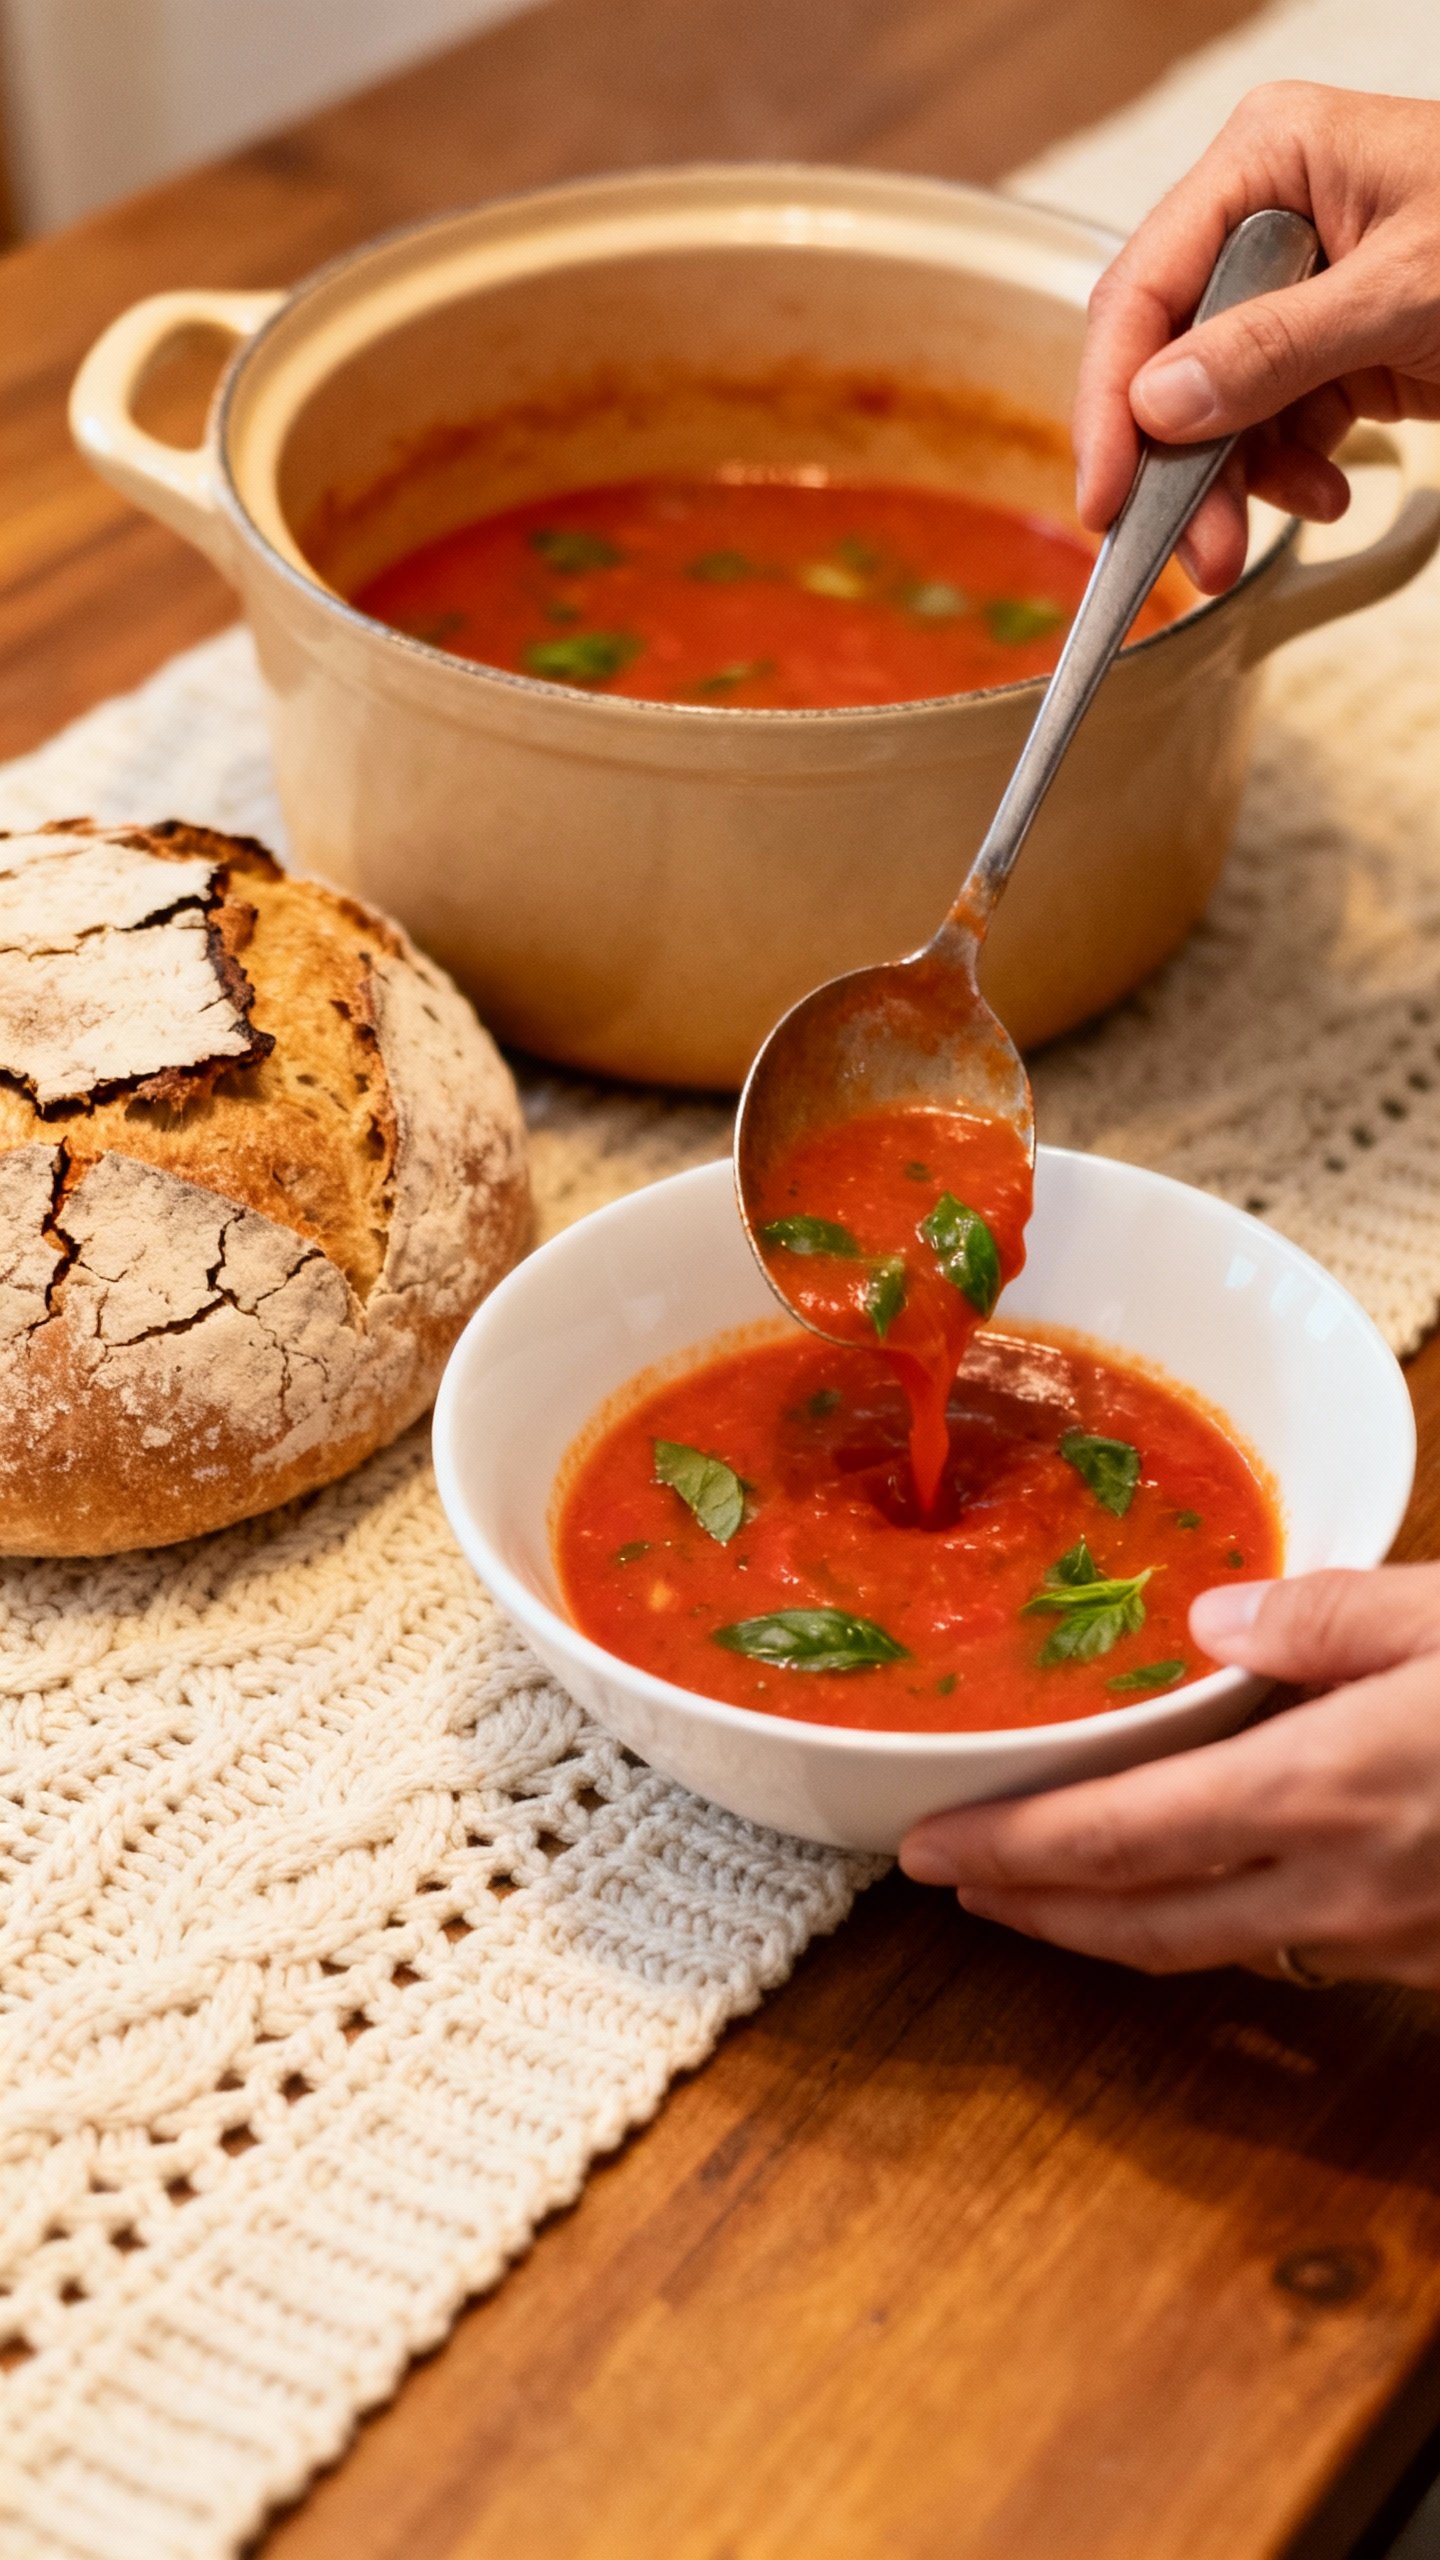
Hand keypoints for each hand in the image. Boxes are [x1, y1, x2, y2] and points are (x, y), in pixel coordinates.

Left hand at [899, 1565, 1439, 1987]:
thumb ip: (1326, 1613)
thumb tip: (1208, 1620)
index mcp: (1322, 1786)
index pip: (1118, 1837)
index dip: (1010, 1848)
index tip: (927, 1847)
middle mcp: (1340, 1887)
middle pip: (1146, 1924)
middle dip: (1036, 1910)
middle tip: (959, 1882)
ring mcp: (1394, 1941)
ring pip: (1225, 1951)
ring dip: (1128, 1926)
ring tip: (1065, 1887)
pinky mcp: (1438, 1963)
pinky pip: (1307, 1954)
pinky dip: (1230, 1924)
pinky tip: (1218, 1885)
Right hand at [1074, 83, 1439, 591]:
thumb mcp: (1405, 291)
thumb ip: (1278, 346)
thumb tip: (1161, 401)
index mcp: (1268, 160)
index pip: (1145, 286)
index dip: (1110, 399)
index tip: (1106, 496)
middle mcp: (1267, 216)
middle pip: (1169, 357)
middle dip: (1179, 465)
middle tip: (1192, 554)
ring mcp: (1296, 283)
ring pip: (1215, 408)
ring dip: (1232, 487)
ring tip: (1248, 547)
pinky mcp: (1327, 343)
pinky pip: (1272, 422)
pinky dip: (1288, 473)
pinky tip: (1325, 492)